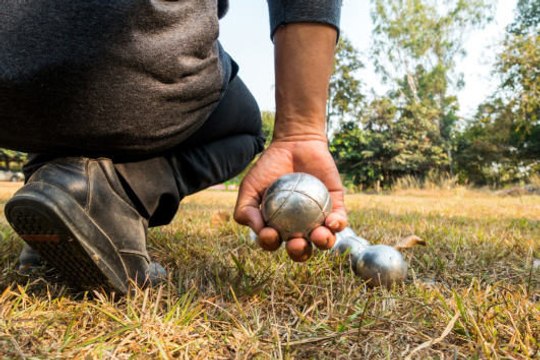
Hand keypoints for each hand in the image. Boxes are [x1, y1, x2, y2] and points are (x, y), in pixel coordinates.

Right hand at [234, 138, 346, 261]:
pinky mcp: (335, 207)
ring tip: (318, 235)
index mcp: (277, 226)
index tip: (270, 233)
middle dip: (299, 252)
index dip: (271, 244)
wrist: (294, 143)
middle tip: (296, 243)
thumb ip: (245, 209)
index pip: (274, 242)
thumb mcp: (250, 186)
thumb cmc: (269, 166)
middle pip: (301, 249)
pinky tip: (332, 222)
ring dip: (322, 243)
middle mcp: (298, 227)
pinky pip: (339, 221)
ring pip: (323, 240)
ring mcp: (318, 218)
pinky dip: (337, 224)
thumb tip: (258, 230)